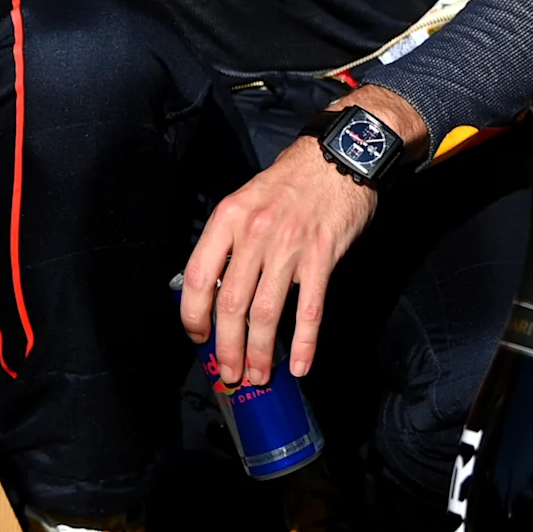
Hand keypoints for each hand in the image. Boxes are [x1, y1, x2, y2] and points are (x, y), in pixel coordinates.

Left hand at [180, 134, 377, 386]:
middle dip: (226, 348)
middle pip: (231, 305)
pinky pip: (309, 310)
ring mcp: (290, 247)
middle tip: (228, 374)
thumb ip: (232, 240)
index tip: (198, 337)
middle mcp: (254, 234)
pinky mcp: (322, 257)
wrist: (339, 155)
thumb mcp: (248, 199)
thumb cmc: (292, 180)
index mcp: (229, 219)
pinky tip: (299, 365)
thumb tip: (219, 289)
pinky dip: (303, 343)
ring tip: (257, 376)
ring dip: (259, 353)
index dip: (194, 315)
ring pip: (265, 314)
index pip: (199, 277)